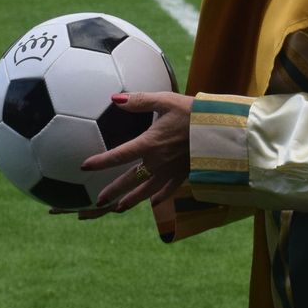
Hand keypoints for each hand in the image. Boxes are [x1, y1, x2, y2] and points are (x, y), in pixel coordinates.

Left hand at [63, 92, 192, 218]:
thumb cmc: (194, 112)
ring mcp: (172, 171)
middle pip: (130, 180)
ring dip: (131, 200)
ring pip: (147, 190)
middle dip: (113, 191)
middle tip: (98, 202)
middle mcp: (158, 161)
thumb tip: (114, 98)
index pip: (119, 155)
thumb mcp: (166, 100)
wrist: (222, 128)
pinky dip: (160, 197)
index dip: (100, 162)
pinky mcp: (185, 174)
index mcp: (150, 143)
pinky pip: (169, 190)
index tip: (84, 167)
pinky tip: (154, 202)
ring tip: (119, 209)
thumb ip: (139, 100)